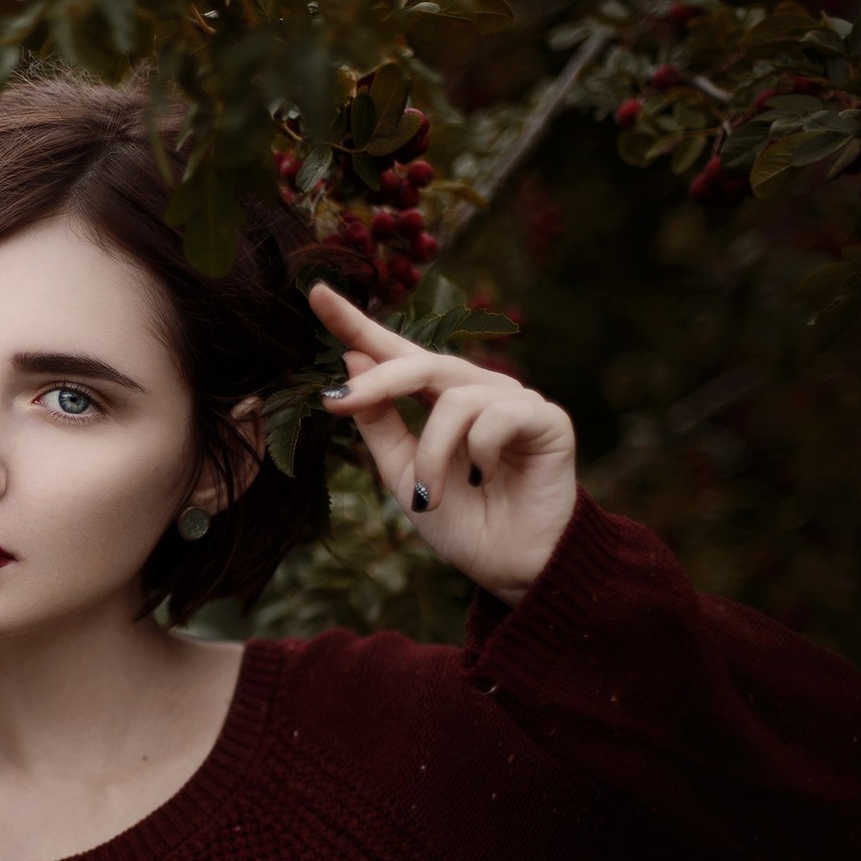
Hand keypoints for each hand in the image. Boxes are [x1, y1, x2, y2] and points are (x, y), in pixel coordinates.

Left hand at [306, 281, 577, 605]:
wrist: (512, 568)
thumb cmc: (460, 523)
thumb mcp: (402, 474)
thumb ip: (378, 423)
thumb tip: (351, 363)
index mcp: (439, 400)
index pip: (395, 352)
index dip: (356, 324)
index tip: (314, 292)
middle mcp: (477, 389)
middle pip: (421, 363)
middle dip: (375, 381)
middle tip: (336, 403)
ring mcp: (514, 400)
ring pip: (454, 400)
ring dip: (431, 454)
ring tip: (431, 497)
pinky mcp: (547, 418)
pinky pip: (496, 418)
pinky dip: (478, 455)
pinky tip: (484, 482)